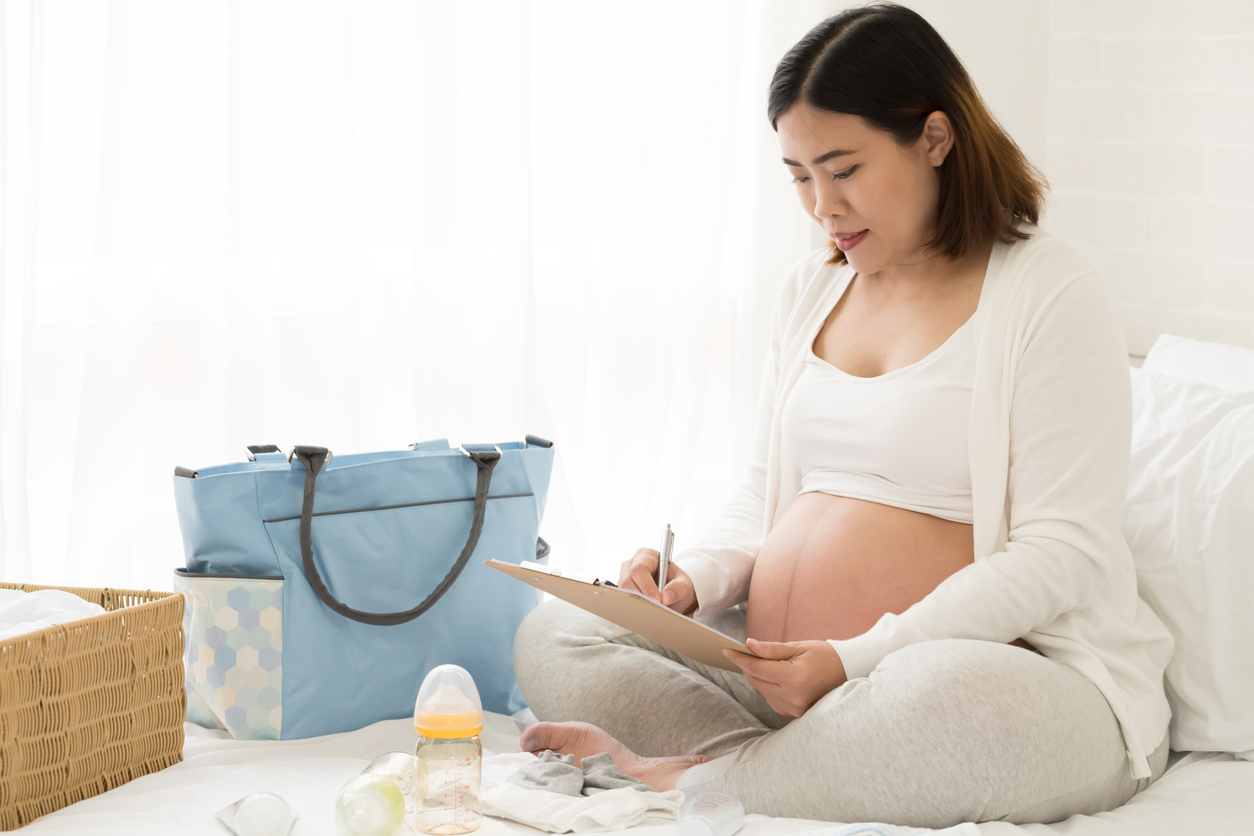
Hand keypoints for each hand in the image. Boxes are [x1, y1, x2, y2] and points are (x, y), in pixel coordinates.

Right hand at [618, 547, 697, 614]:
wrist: (673, 593)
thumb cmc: (677, 584)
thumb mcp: (684, 584)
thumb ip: (679, 587)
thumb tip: (667, 596)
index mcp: (647, 556)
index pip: (639, 568)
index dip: (646, 585)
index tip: (656, 599)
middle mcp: (632, 564)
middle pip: (627, 580)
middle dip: (640, 596)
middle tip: (653, 608)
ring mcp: (625, 577)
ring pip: (623, 591)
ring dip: (635, 602)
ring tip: (649, 611)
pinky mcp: (623, 590)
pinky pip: (623, 599)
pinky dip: (632, 606)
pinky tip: (643, 611)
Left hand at [723, 638, 846, 718]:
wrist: (848, 672)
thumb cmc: (823, 655)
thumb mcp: (797, 647)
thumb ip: (771, 649)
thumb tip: (748, 645)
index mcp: (794, 678)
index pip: (757, 669)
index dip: (740, 659)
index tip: (727, 650)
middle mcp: (793, 697)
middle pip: (757, 681)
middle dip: (748, 667)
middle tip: (742, 653)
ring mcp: (794, 708)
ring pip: (763, 692)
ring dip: (758, 678)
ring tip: (761, 664)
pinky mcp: (795, 714)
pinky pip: (772, 700)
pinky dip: (768, 688)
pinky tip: (774, 678)